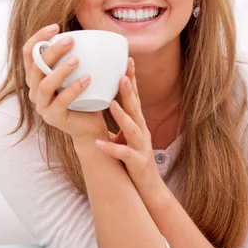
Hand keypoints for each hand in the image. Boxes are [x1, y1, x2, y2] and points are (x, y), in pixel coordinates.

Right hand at [23, 24, 107, 144]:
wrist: (90, 126)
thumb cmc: (84, 96)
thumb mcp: (77, 73)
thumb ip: (76, 55)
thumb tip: (92, 31)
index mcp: (36, 77)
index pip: (28, 53)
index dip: (38, 37)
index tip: (56, 27)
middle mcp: (34, 90)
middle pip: (36, 66)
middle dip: (52, 51)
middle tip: (70, 41)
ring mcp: (42, 105)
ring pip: (45, 85)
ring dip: (60, 70)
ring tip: (77, 60)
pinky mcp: (53, 118)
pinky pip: (60, 102)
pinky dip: (73, 89)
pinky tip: (86, 79)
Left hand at [95, 58, 161, 192]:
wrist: (149, 188)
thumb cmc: (134, 159)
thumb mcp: (128, 136)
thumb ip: (122, 120)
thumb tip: (107, 100)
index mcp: (138, 124)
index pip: (135, 97)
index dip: (132, 79)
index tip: (127, 60)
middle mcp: (142, 131)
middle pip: (136, 107)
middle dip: (130, 91)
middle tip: (122, 73)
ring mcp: (141, 146)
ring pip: (133, 128)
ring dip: (123, 115)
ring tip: (112, 103)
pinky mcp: (137, 162)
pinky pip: (123, 154)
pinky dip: (111, 148)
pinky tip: (98, 143)